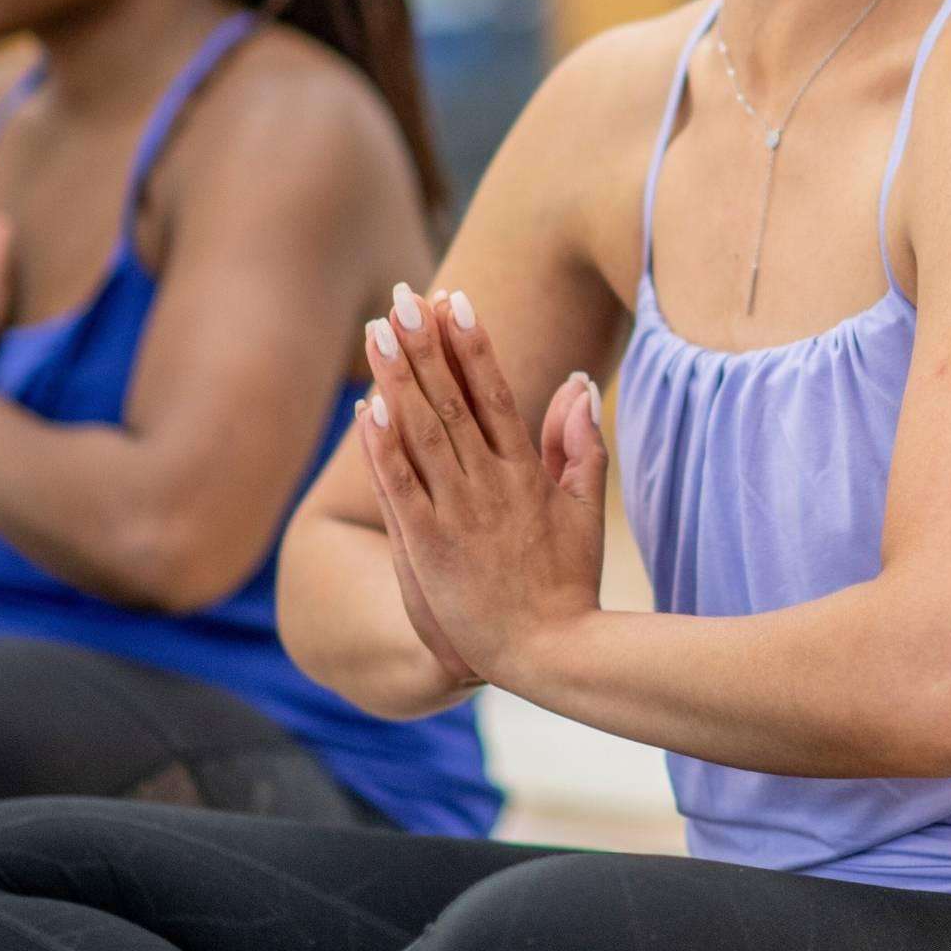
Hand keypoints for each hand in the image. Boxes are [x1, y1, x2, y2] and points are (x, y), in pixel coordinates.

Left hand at [356, 286, 607, 689]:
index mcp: (526, 472)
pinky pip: (401, 488)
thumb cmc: (568, 582)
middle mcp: (489, 484)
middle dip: (426, 345)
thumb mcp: (584, 508)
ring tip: (377, 331)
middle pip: (452, 401)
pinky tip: (366, 409)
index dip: (473, 345)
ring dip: (397, 380)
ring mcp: (458, 514)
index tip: (456, 299)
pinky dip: (383, 448)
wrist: (551, 654)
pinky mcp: (429, 548)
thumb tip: (577, 382)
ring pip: (422, 434)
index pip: (494, 393)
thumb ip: (580, 444)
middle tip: (404, 296)